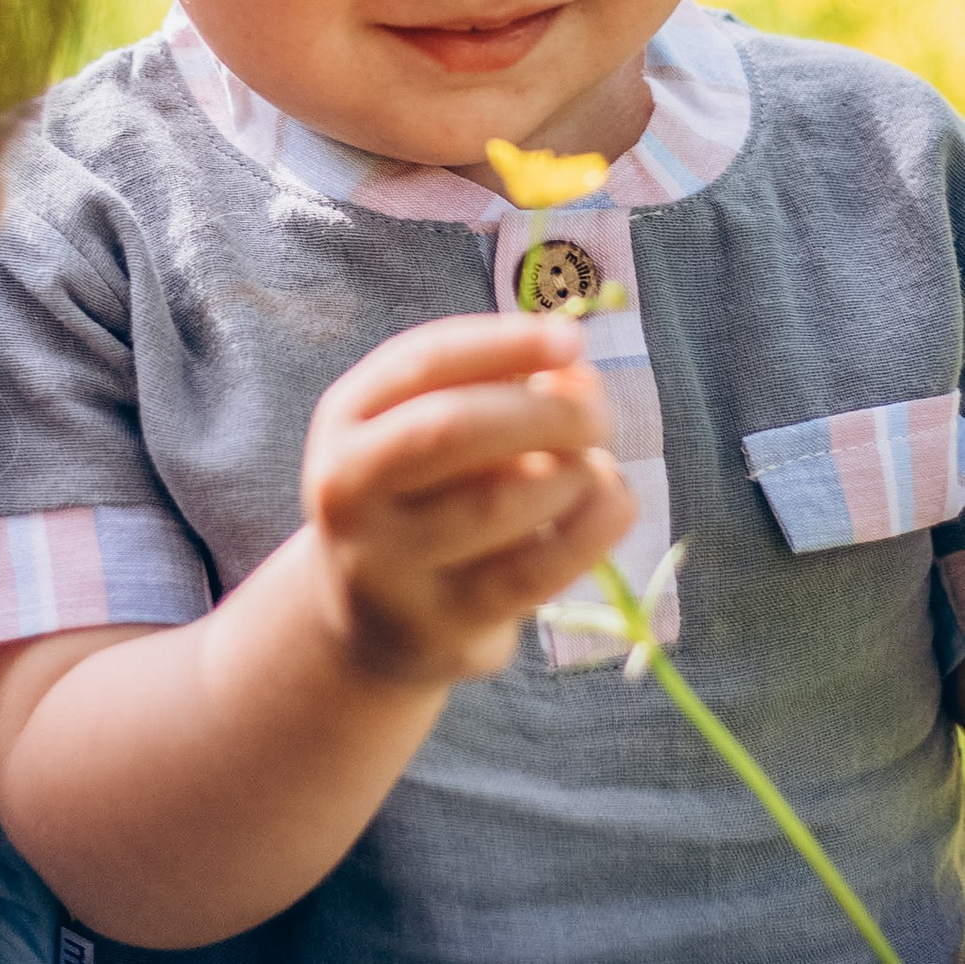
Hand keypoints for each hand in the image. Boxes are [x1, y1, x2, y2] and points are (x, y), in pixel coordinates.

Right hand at [302, 313, 632, 687]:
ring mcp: (386, 565)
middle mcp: (348, 490)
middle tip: (598, 416)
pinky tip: (618, 503)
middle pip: (452, 430)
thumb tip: (578, 380)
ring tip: (594, 468)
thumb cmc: (430, 495)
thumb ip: (502, 390)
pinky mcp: (440, 623)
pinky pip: (533, 571)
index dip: (505, 343)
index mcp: (346, 420)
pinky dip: (592, 528)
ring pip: (497, 504)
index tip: (572, 339)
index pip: (424, 362)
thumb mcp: (436, 430)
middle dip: (544, 412)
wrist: (379, 618)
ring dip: (571, 474)